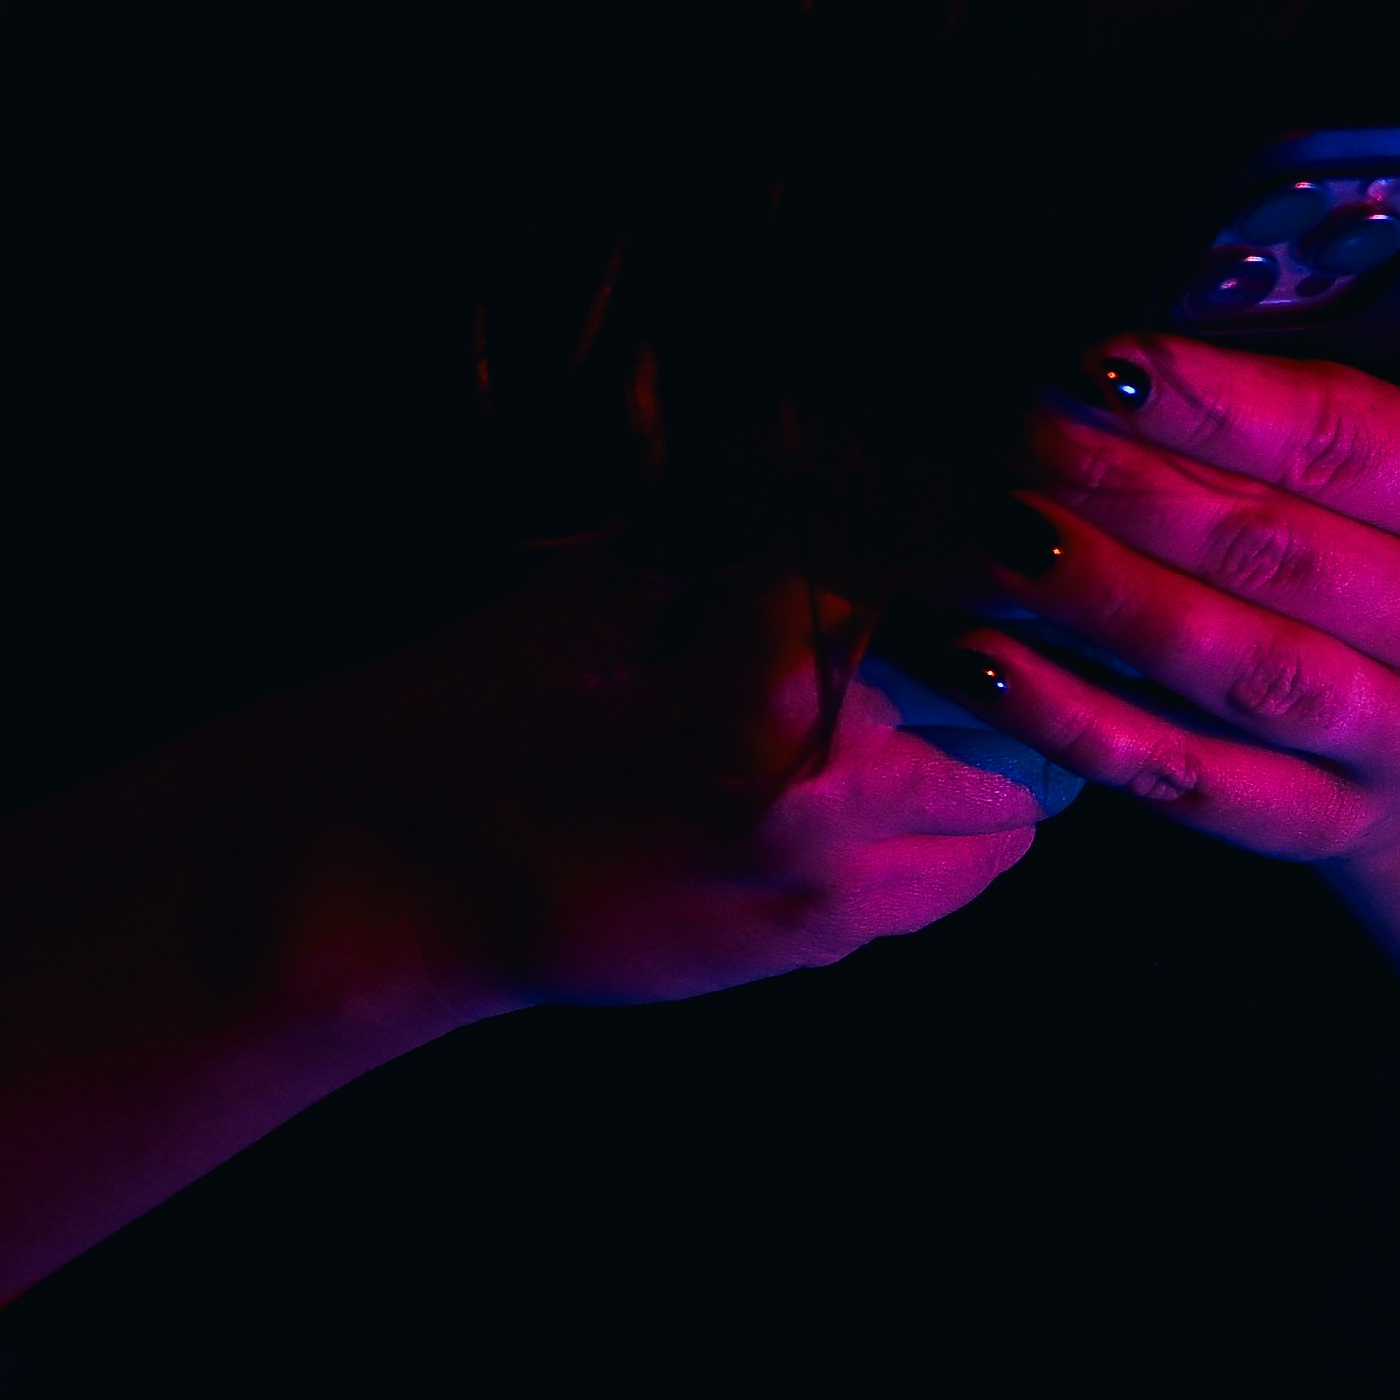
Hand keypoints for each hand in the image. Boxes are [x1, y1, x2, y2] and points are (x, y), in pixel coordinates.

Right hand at [343, 552, 1051, 1011]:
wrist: (388, 883)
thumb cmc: (474, 716)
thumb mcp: (605, 587)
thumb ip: (744, 529)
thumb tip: (850, 451)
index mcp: (766, 660)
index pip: (948, 576)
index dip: (979, 537)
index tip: (997, 515)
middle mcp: (825, 779)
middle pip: (1011, 702)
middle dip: (1010, 656)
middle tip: (1004, 615)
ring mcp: (824, 880)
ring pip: (1008, 813)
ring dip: (1000, 757)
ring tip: (962, 713)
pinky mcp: (807, 948)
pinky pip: (949, 888)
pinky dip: (955, 838)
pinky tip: (907, 795)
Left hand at [931, 255, 1399, 865]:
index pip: (1345, 440)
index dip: (1217, 400)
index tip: (1101, 352)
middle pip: (1273, 548)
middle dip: (1128, 480)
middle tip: (1014, 419)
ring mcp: (1397, 739)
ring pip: (1232, 666)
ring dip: (1101, 595)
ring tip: (995, 525)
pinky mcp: (1319, 824)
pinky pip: (1182, 776)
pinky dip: (1072, 721)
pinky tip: (979, 656)